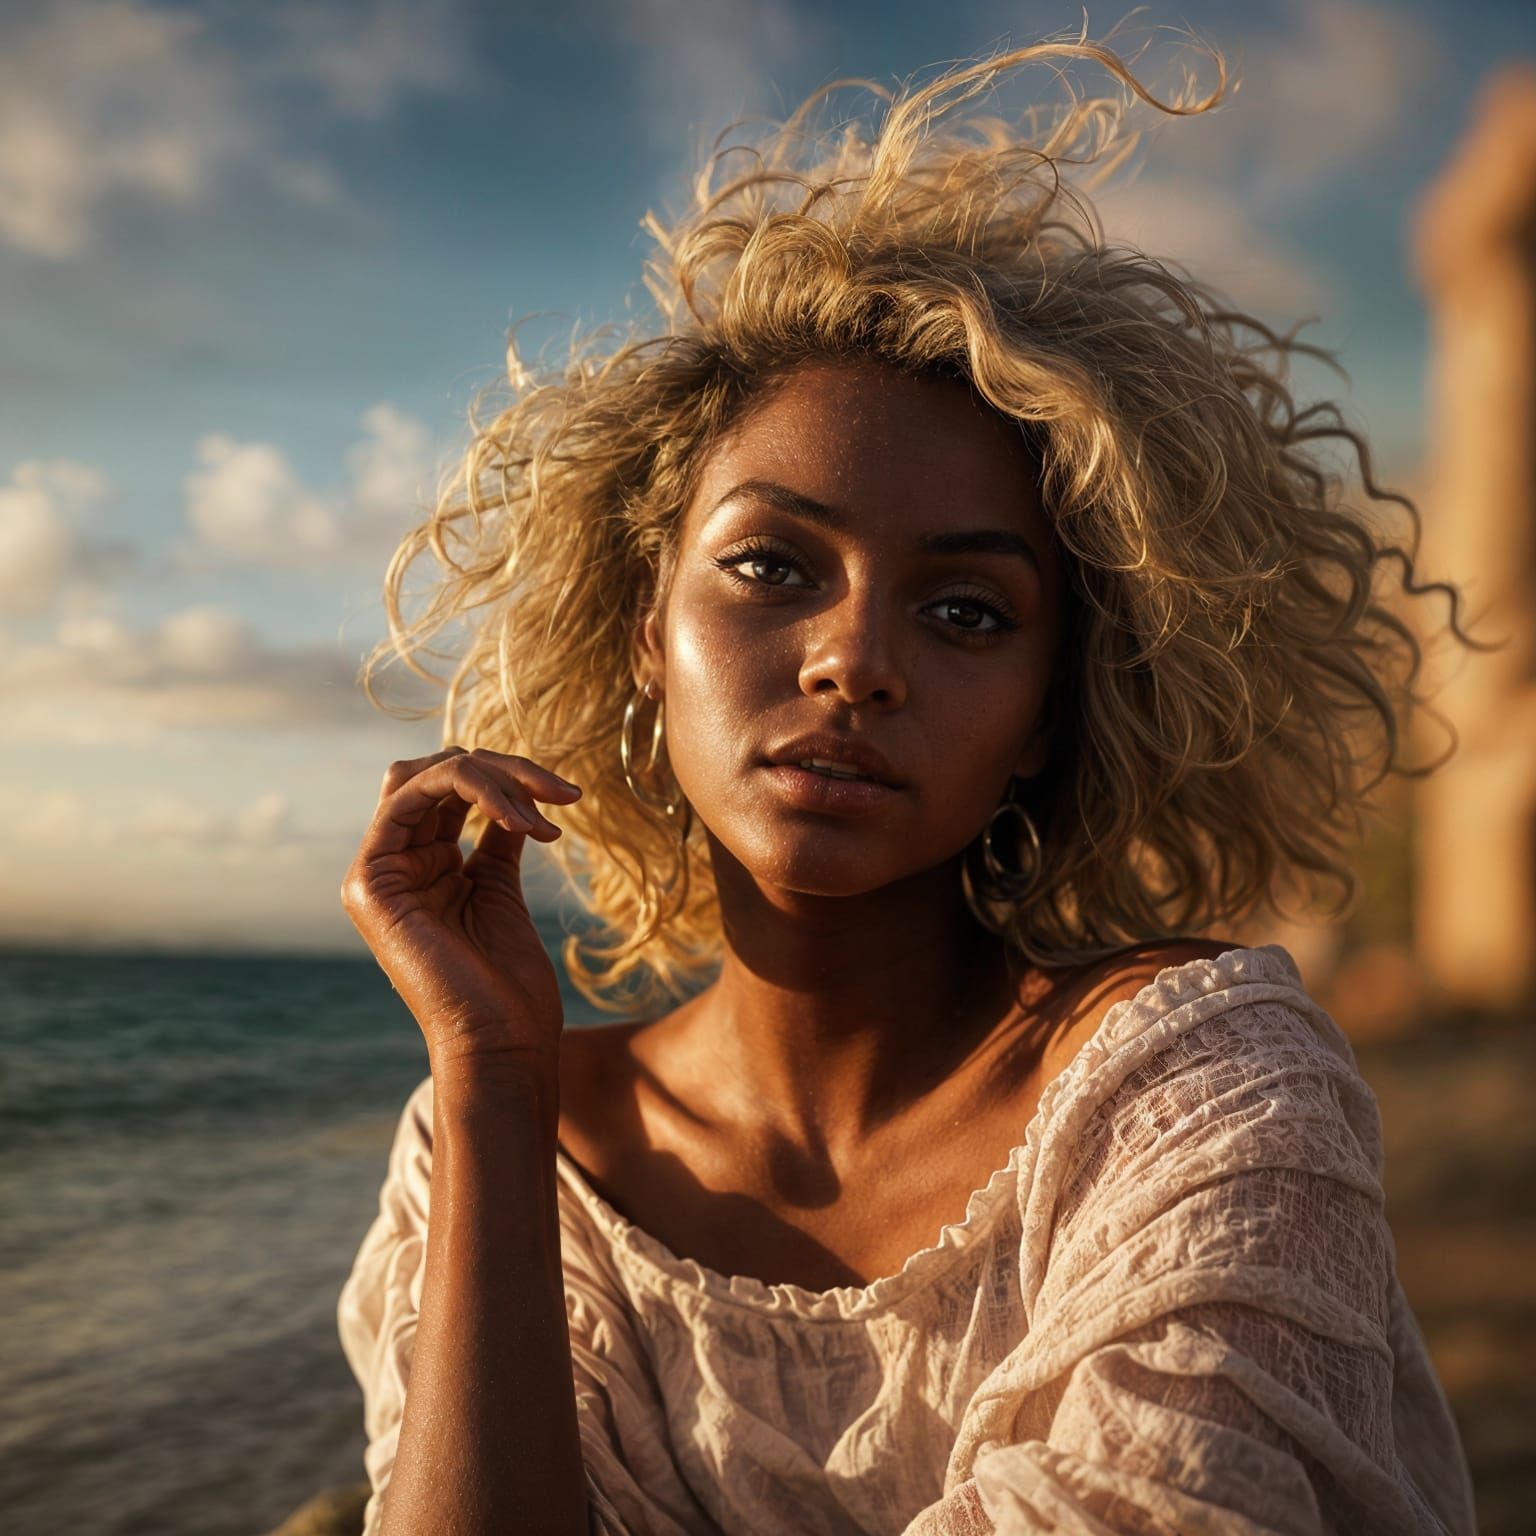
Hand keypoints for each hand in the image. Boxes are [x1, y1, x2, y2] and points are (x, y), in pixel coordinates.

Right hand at [340, 746, 582, 1071]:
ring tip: (546, 805)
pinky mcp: (369, 882)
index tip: (566, 796)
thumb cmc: (509, 984)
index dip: (505, 777)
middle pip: (434, 772)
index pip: (446, 787)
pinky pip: (410, 797)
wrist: (501, 1042)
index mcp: (417, 867)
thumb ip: (496, 837)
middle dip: (504, 768)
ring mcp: (373, 872)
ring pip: (423, 775)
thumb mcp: (502, 888)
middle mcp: (390, 864)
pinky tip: (519, 821)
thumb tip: (512, 798)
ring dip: (493, 774)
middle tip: (562, 793)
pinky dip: (471, 791)